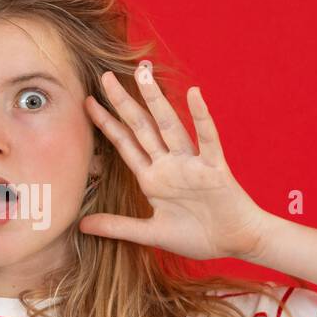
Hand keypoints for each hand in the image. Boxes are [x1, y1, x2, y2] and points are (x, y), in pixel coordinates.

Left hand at [79, 66, 268, 260]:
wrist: (235, 242)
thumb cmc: (197, 236)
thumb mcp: (151, 233)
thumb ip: (117, 226)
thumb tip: (81, 225)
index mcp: (153, 178)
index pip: (124, 144)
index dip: (106, 124)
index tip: (87, 103)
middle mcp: (169, 165)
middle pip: (142, 127)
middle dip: (123, 103)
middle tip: (105, 77)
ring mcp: (191, 164)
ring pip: (170, 126)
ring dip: (157, 101)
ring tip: (142, 74)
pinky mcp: (214, 169)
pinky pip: (208, 139)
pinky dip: (201, 118)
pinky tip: (195, 95)